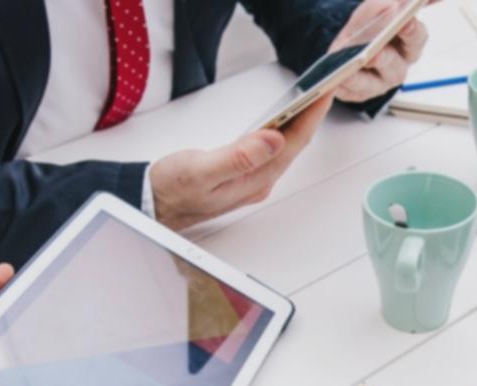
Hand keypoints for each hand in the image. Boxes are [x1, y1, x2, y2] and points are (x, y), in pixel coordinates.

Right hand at [150, 94, 333, 230]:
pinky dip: (280, 132)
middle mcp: (258, 182)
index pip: (293, 143)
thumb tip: (273, 140)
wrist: (151, 206)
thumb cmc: (171, 190)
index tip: (326, 91)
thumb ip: (238, 157)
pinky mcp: (241, 175)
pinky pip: (270, 151)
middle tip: (325, 87)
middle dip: (311, 116)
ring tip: (311, 100)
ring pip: (283, 148)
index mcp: (255, 180)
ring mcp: (251, 180)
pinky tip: (281, 122)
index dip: (312, 116)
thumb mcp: (201, 171)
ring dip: (298, 124)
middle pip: (294, 145)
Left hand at [332, 0, 431, 101]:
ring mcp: (379, 84)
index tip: (406, 21)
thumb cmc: (372, 25)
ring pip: (371, 85)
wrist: (350, 41)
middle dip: (384, 59)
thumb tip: (417, 2)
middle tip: (374, 54)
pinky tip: (333, 80)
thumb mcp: (381, 7)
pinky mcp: (359, 93)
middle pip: (395, 66)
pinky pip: (350, 93)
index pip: (417, 38)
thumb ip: (397, 3)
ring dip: (359, 78)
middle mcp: (398, 68)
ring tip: (347, 70)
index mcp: (409, 45)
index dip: (412, 30)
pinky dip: (342, 87)